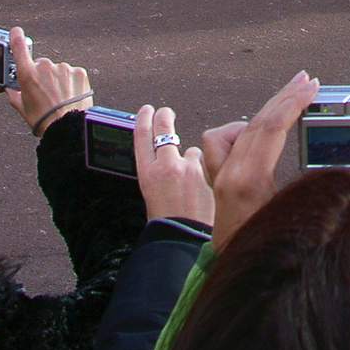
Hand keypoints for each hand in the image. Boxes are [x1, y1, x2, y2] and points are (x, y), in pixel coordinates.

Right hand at [5, 31, 92, 136]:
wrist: (67, 126)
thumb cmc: (43, 119)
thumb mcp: (21, 107)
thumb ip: (13, 93)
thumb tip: (10, 88)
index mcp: (27, 74)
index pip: (19, 47)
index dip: (16, 37)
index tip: (16, 32)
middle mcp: (45, 67)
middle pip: (41, 65)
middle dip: (41, 75)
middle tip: (45, 92)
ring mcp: (64, 68)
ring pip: (58, 70)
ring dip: (57, 79)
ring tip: (59, 97)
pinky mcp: (79, 71)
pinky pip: (71, 73)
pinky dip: (70, 81)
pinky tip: (69, 94)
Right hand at [134, 104, 212, 224]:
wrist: (183, 239)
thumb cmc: (166, 222)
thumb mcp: (151, 195)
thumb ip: (159, 174)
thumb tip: (170, 160)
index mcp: (146, 173)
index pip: (142, 136)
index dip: (144, 119)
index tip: (147, 111)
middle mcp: (166, 165)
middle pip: (164, 129)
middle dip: (164, 117)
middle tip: (165, 112)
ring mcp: (188, 167)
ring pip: (191, 150)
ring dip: (191, 159)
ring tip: (190, 180)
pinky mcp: (207, 172)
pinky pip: (206, 164)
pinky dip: (206, 171)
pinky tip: (203, 187)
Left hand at [200, 71, 318, 252]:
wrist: (235, 284)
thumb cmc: (265, 255)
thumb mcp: (299, 218)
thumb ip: (321, 190)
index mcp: (247, 181)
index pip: (270, 127)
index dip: (293, 103)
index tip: (311, 87)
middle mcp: (228, 176)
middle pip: (254, 122)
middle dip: (282, 98)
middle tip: (304, 82)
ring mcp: (218, 180)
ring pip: (232, 130)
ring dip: (260, 114)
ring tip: (286, 106)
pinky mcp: (217, 185)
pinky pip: (221, 146)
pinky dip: (238, 135)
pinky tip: (257, 138)